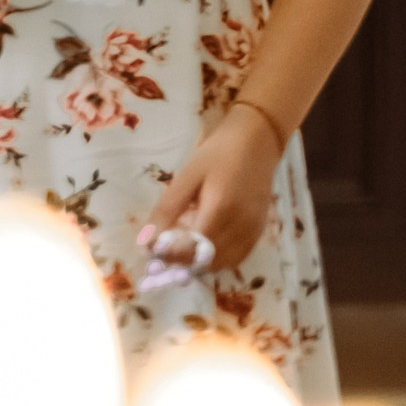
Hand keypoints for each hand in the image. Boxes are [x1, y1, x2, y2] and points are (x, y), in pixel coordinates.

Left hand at [144, 105, 280, 274]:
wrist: (256, 141)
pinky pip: (237, 257)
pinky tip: (205, 245)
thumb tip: (146, 241)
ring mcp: (253, 231)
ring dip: (200, 261)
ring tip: (184, 244)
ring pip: (222, 263)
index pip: (192, 250)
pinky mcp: (260, 231)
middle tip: (165, 247)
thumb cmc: (217, 154)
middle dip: (181, 260)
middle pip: (206, 261)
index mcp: (220, 209)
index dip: (170, 256)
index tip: (152, 249)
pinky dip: (218, 259)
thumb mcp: (187, 176)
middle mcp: (240, 226)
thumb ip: (167, 210)